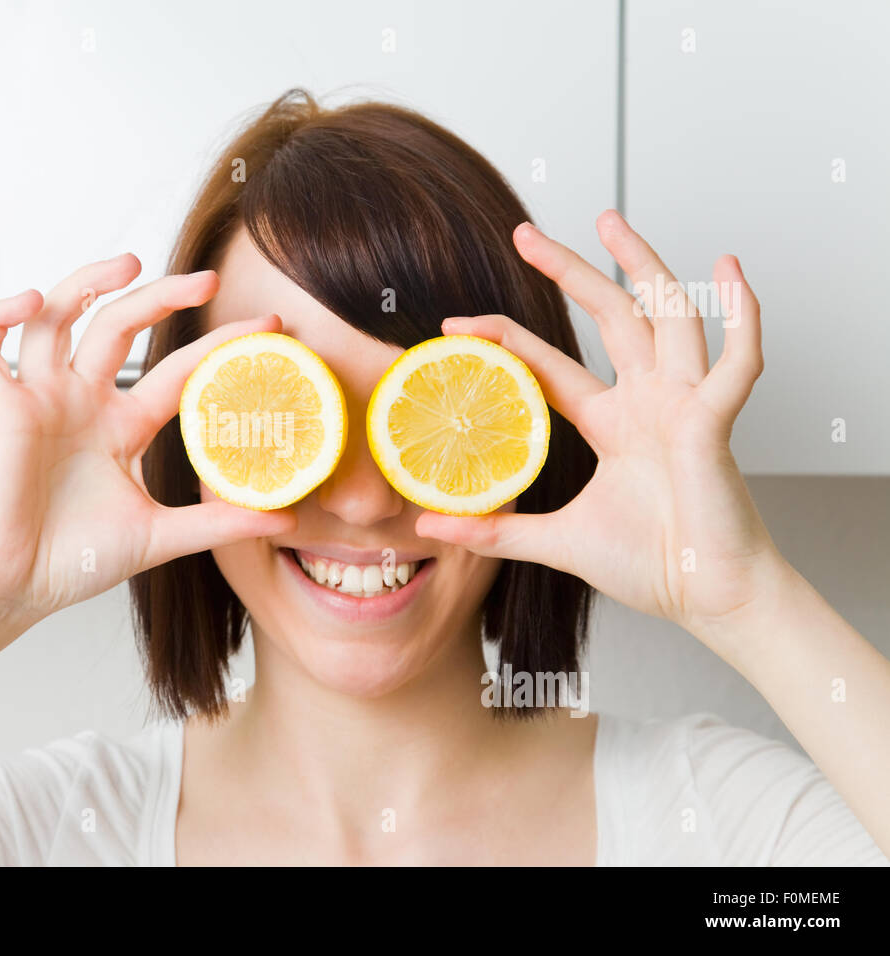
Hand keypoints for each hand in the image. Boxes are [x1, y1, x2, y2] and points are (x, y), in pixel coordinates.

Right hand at [0, 254, 293, 636]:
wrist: (15, 589)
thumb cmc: (74, 561)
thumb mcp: (160, 536)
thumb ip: (220, 522)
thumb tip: (287, 518)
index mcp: (122, 425)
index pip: (178, 370)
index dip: (218, 345)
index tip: (266, 326)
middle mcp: (83, 402)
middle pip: (121, 326)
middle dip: (162, 296)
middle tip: (207, 279)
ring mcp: (40, 400)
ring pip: (56, 318)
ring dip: (85, 283)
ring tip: (129, 263)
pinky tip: (28, 301)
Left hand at [417, 211, 785, 641]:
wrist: (708, 600)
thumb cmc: (652, 566)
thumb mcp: (558, 541)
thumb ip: (498, 530)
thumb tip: (429, 526)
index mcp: (614, 423)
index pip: (551, 365)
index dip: (507, 339)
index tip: (457, 322)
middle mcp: (649, 401)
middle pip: (610, 316)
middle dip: (571, 271)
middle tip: (525, 233)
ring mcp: (684, 405)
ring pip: (667, 316)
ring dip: (643, 265)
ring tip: (609, 220)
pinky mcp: (716, 423)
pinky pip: (738, 362)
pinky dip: (743, 317)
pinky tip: (731, 270)